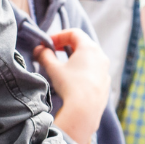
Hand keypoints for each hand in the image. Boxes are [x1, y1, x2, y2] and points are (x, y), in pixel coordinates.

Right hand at [34, 29, 110, 143]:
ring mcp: (105, 70)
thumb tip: (39, 50)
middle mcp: (101, 56)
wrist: (85, 110)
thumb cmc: (69, 85)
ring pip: (90, 58)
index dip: (59, 36)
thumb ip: (45, 56)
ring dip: (76, 58)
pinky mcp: (106, 83)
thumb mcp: (53, 68)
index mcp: (89, 47)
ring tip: (63, 66)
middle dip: (67, 46)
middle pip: (83, 44)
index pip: (74, 33)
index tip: (48, 44)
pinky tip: (74, 81)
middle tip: (54, 51)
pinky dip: (84, 71)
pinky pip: (94, 71)